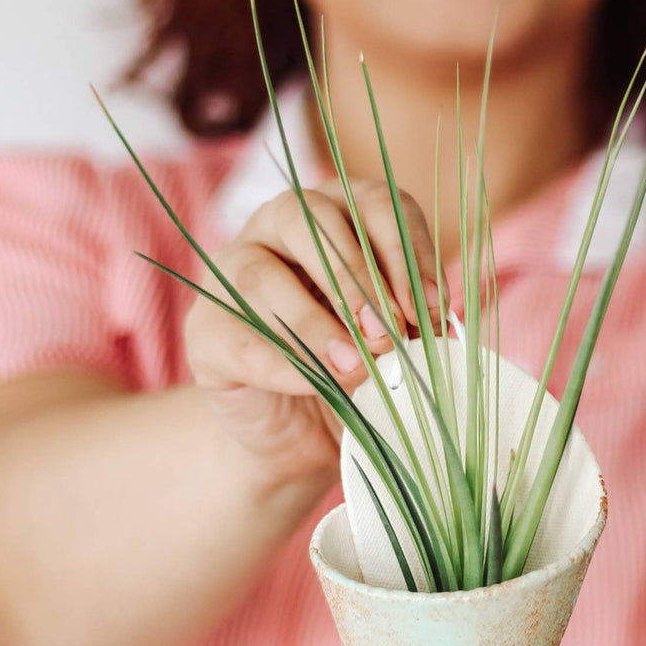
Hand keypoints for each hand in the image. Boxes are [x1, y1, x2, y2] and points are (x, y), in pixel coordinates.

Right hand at [184, 179, 440, 487]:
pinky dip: (282, 362)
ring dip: (317, 320)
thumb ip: (413, 326)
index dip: (406, 251)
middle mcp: (279, 229)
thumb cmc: (355, 378)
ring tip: (356, 366)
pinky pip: (238, 335)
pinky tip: (316, 385)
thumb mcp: (395, 348)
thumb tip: (440, 326)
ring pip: (264, 272)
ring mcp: (231, 273)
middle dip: (360, 278)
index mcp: (337, 218)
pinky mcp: (206, 331)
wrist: (297, 441)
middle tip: (390, 333)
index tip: (431, 307)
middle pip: (314, 220)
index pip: (375, 204)